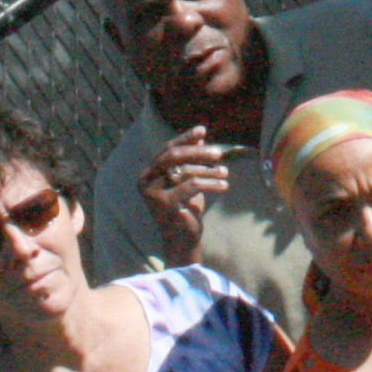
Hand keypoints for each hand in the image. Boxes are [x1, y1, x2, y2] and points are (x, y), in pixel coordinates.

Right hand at [138, 126, 230, 259]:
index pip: (167, 149)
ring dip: (209, 170)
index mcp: (148, 173)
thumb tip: (200, 136)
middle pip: (172, 156)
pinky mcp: (166, 204)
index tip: (203, 130)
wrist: (182, 240)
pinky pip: (192, 186)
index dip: (185, 138)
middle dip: (197, 151)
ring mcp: (153, 193)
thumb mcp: (187, 181)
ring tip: (225, 172)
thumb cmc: (184, 209)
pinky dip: (211, 183)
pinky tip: (224, 184)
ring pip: (185, 171)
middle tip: (218, 153)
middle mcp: (145, 180)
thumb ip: (190, 161)